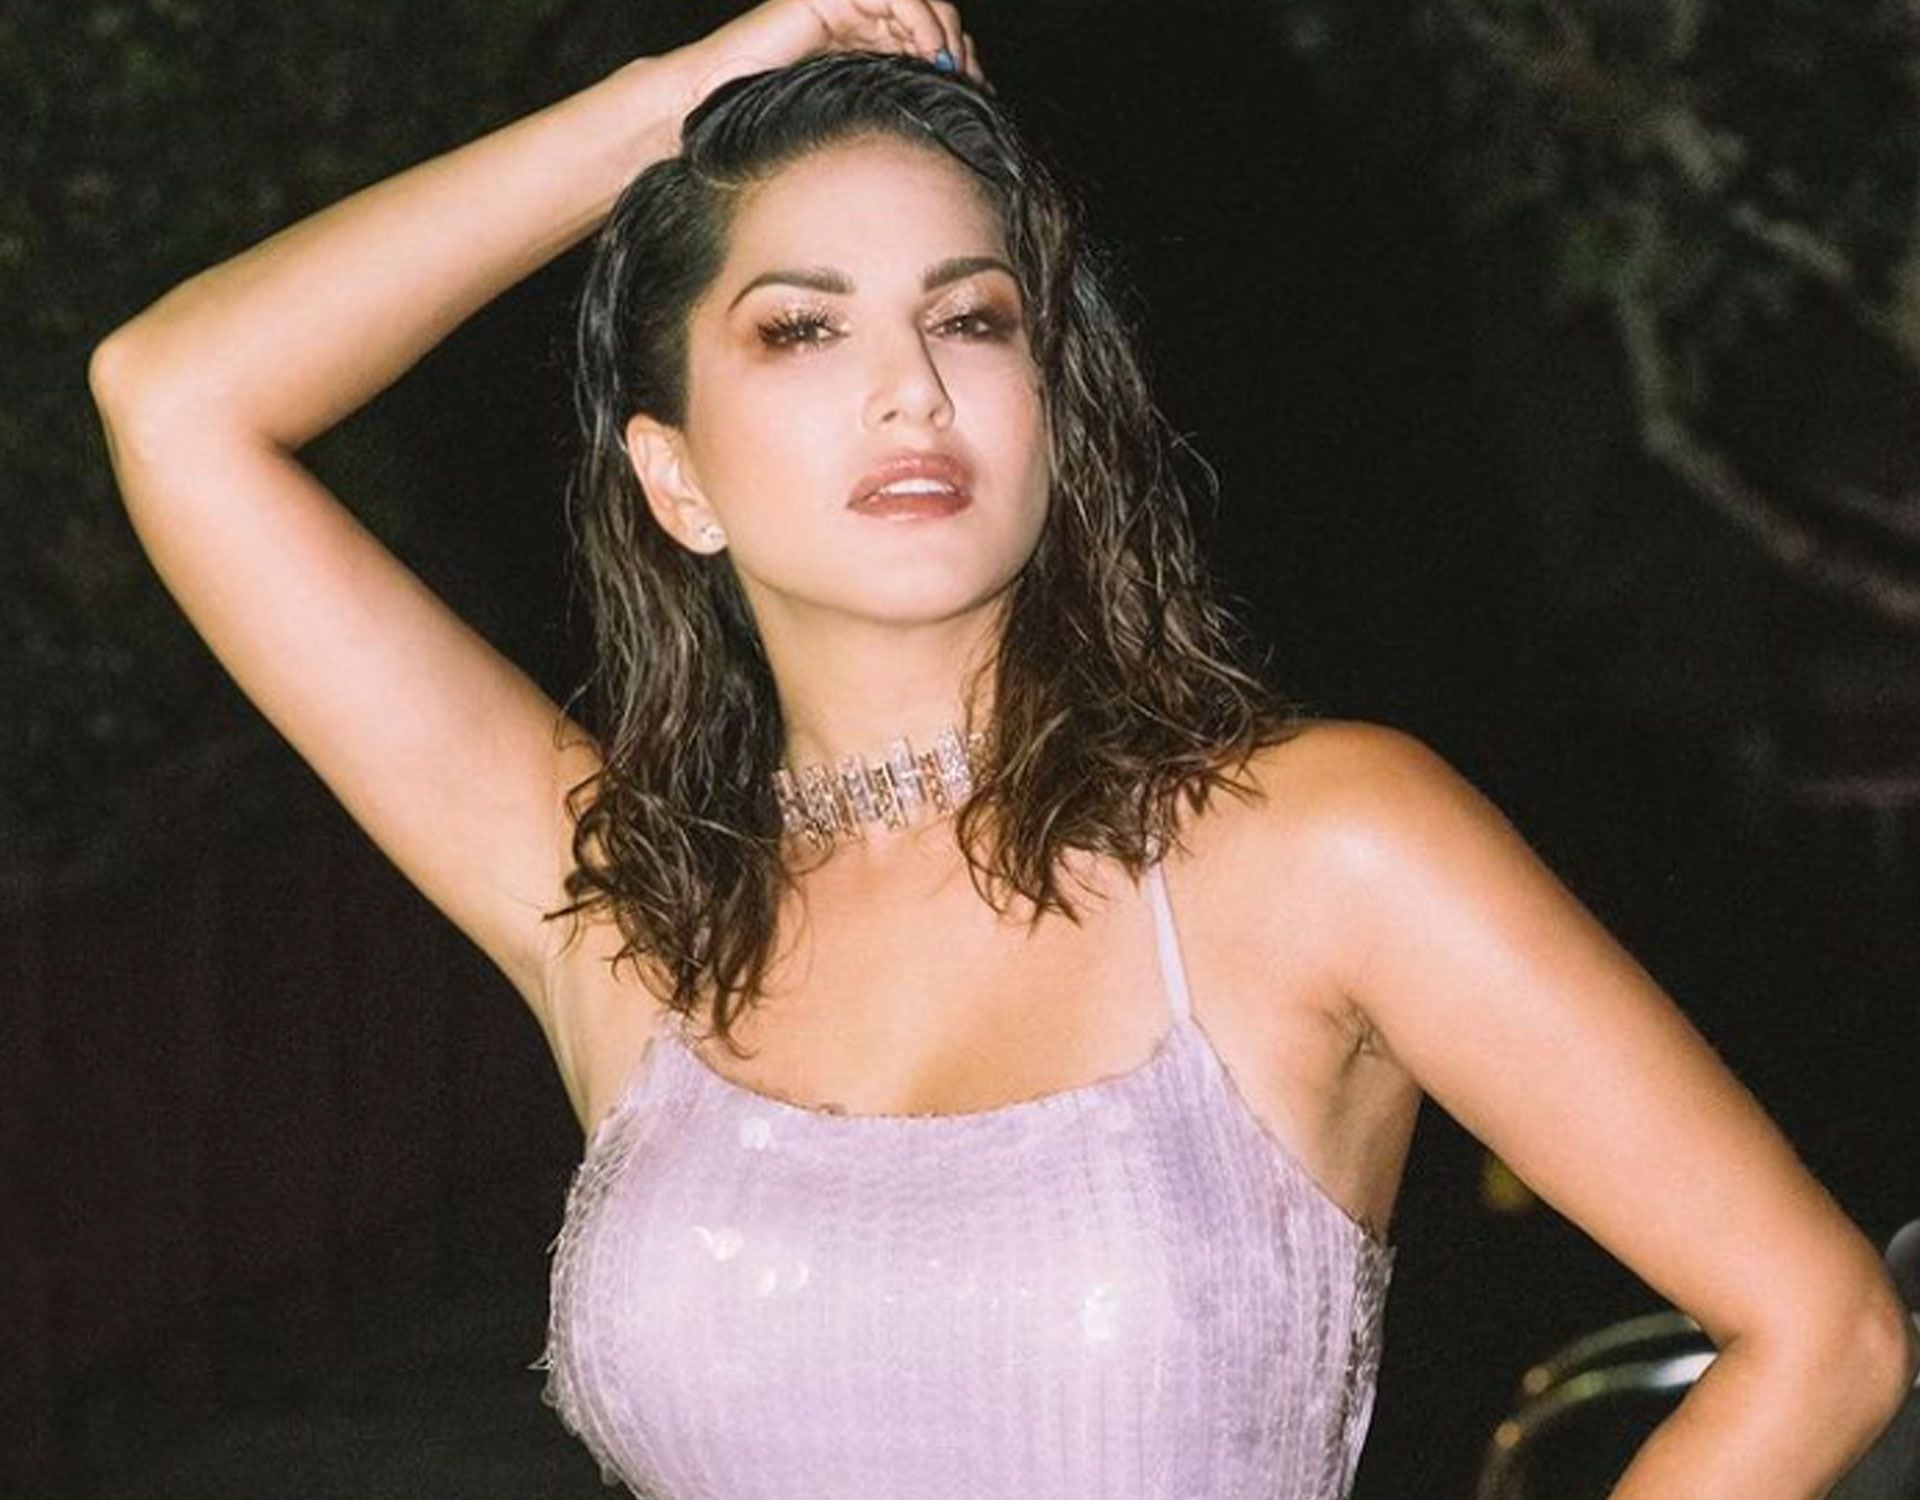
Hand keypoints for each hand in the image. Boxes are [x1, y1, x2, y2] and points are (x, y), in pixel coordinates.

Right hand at [669, 0, 985, 122]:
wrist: (720, 108)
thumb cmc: (775, 128)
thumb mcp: (855, 123)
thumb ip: (894, 113)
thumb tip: (951, 129)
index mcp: (870, 52)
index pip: (932, 44)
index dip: (961, 64)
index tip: (977, 97)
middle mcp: (864, 24)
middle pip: (935, 19)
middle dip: (959, 49)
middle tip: (969, 83)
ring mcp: (850, 6)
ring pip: (920, 1)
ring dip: (944, 32)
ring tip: (948, 68)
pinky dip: (918, 17)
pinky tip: (926, 49)